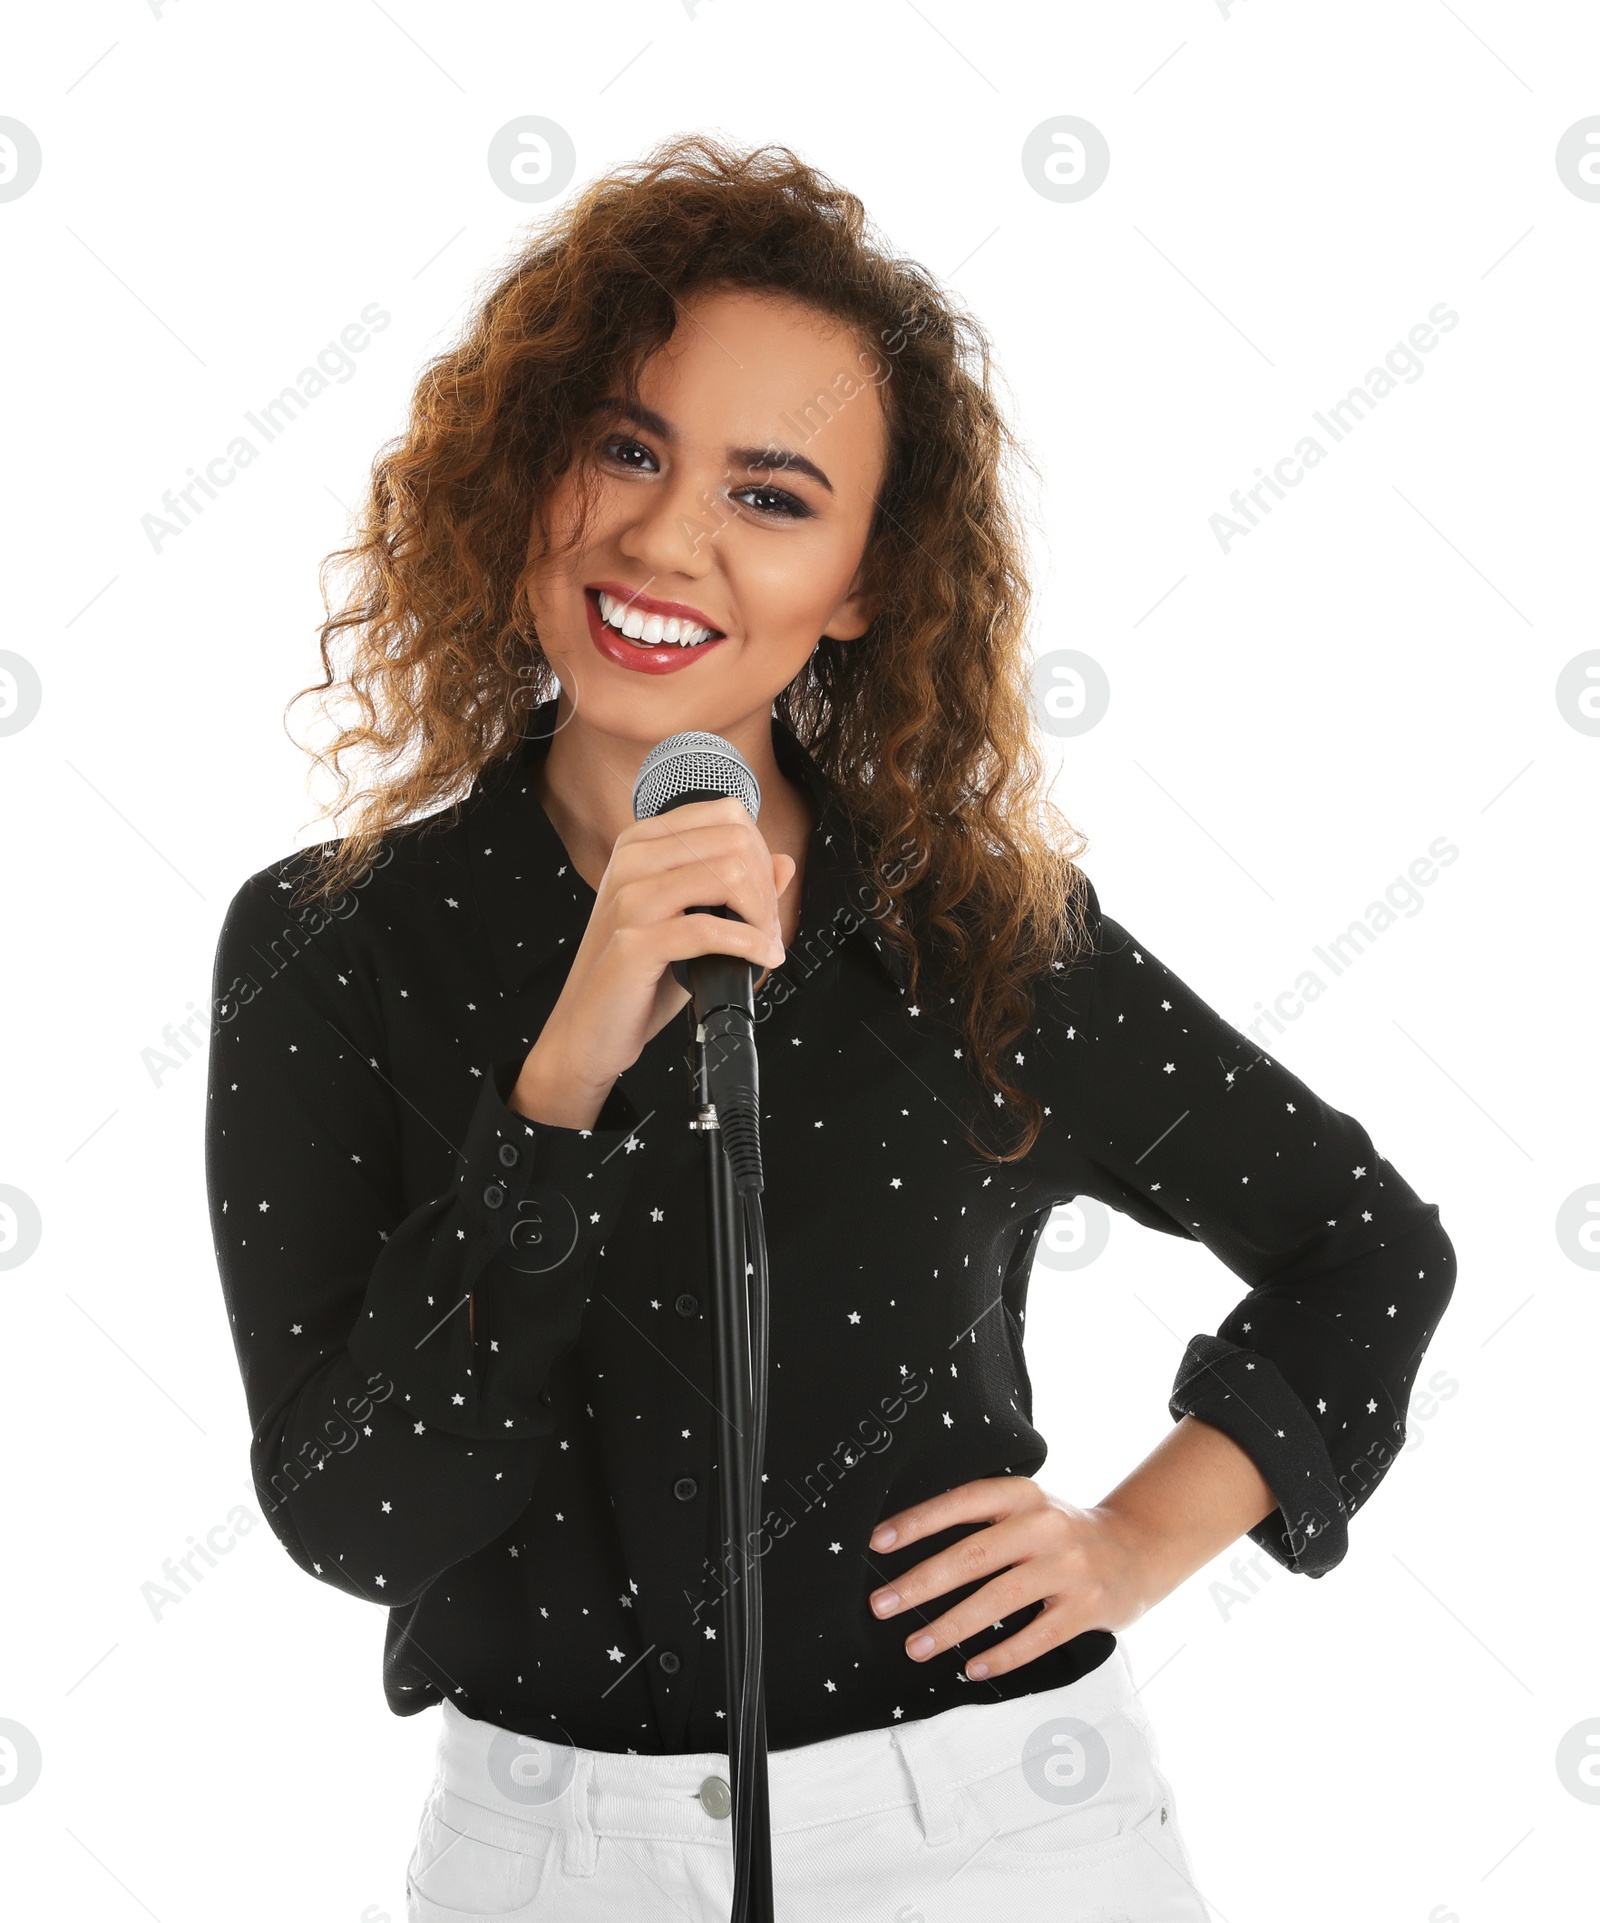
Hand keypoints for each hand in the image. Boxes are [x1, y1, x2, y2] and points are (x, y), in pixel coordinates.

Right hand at [511, 795, 795, 1129]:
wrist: (587, 1027)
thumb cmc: (637, 976)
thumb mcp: (690, 920)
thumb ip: (735, 888)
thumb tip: (784, 863)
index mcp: (642, 843)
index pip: (727, 816)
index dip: (762, 855)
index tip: (765, 897)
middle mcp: (632, 861)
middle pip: (735, 842)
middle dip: (767, 889)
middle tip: (768, 928)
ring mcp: (629, 899)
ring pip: (729, 875)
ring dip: (762, 916)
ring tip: (764, 945)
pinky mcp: (633, 942)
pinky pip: (711, 928)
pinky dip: (749, 944)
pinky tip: (759, 959)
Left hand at [865, 1477, 1156, 1681]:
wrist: (1138, 1546)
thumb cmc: (1063, 1530)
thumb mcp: (1028, 1507)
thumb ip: (985, 1519)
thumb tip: (912, 1545)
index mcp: (1023, 1495)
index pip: (962, 1502)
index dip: (919, 1521)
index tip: (878, 1542)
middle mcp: (1045, 1525)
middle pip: (974, 1555)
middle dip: (922, 1583)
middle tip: (882, 1604)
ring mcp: (1068, 1567)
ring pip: (1000, 1599)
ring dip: (952, 1626)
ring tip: (916, 1646)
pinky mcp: (1087, 1607)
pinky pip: (1037, 1636)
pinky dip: (1003, 1656)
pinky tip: (973, 1669)